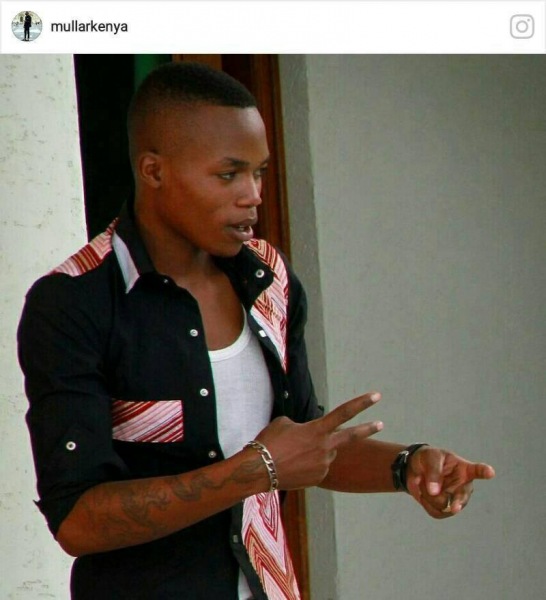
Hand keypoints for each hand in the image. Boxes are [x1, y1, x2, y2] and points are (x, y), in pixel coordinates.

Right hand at [255, 392, 382, 489]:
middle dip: (367, 429)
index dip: (361, 403)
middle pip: (351, 436)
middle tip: (380, 424)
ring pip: (326, 453)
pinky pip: (318, 467)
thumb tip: (309, 434)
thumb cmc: (270, 442)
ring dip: (315, 450)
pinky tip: (293, 465)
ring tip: (293, 453)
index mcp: (318, 429)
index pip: (344, 412)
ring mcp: (323, 464)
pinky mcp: (318, 479)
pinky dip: (308, 464)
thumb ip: (303, 426)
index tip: (376, 396)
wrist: (259, 470)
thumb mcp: (284, 423)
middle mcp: (325, 447)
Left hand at [406, 446, 494, 518]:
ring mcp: (454, 499)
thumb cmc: (429, 458)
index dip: (484, 471)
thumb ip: (434, 472)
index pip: (477, 470)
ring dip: (430, 497)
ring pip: (445, 506)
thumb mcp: (430, 458)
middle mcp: (463, 486)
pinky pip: (436, 512)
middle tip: (455, 508)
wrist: (416, 467)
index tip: (490, 472)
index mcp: (464, 469)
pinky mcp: (444, 509)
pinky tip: (422, 493)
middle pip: (463, 497)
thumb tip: (434, 491)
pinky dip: (425, 503)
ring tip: (422, 482)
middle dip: (458, 503)